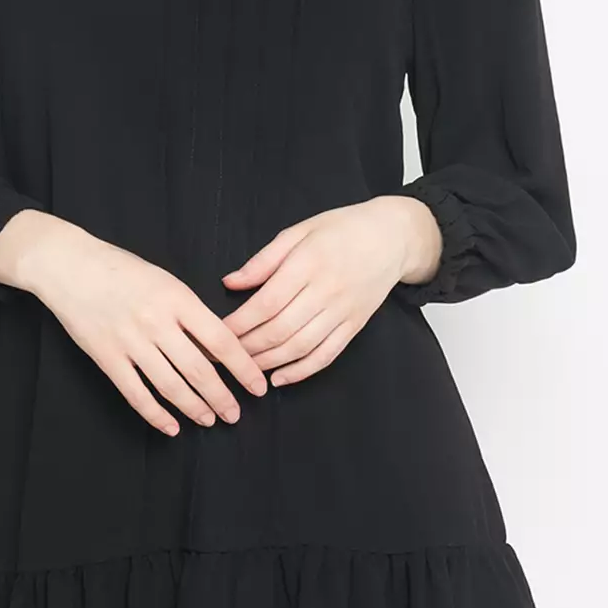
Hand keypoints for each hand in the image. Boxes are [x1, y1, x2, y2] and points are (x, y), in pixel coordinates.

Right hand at [0, 211, 267, 435]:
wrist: (69, 265)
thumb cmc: (121, 269)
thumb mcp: (165, 280)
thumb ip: (190, 312)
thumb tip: (217, 349)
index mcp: (177, 298)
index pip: (221, 340)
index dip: (243, 368)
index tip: (258, 386)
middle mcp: (156, 322)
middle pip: (199, 370)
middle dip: (222, 397)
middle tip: (236, 414)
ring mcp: (130, 342)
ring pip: (171, 386)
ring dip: (194, 408)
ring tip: (209, 420)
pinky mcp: (106, 357)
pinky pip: (136, 394)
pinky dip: (156, 415)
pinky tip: (171, 427)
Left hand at [218, 196, 443, 385]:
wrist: (392, 237)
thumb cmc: (341, 229)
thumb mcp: (299, 231)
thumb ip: (264, 260)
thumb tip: (230, 282)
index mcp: (308, 263)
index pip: (266, 303)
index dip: (239, 323)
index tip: (216, 334)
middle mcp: (326, 290)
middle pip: (280, 329)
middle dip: (246, 348)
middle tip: (222, 358)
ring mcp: (343, 311)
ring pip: (300, 347)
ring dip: (268, 363)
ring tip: (244, 369)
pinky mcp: (355, 325)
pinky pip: (326, 355)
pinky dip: (302, 371)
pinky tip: (280, 378)